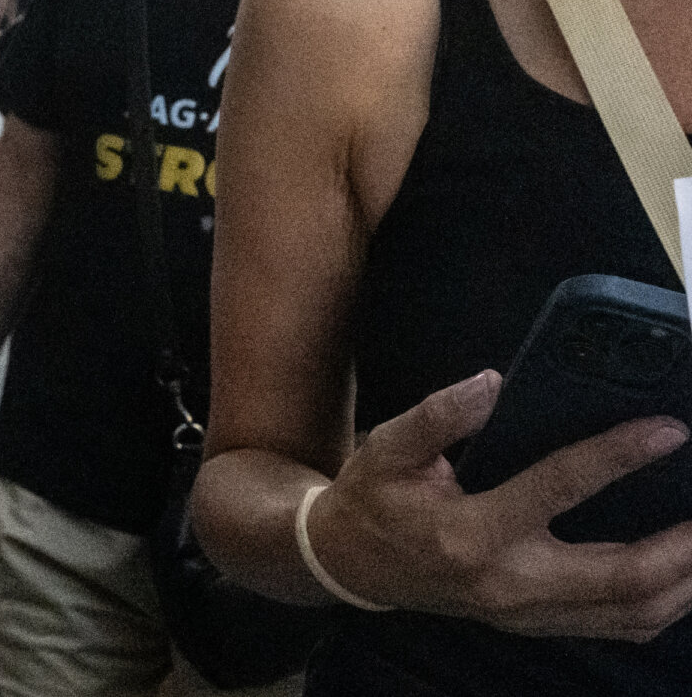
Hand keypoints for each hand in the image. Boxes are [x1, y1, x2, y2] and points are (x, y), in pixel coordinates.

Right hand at [304, 370, 691, 640]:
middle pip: (623, 577)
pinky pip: (620, 626)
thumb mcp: (387, 448)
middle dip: (683, 544)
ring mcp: (528, 614)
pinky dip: (662, 604)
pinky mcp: (537, 624)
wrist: (351, 565)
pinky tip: (679, 574)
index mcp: (472, 533)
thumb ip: (438, 416)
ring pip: (634, 613)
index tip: (668, 430)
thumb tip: (493, 384)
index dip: (619, 455)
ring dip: (684, 581)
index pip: (560, 489)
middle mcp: (509, 583)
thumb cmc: (373, 501)